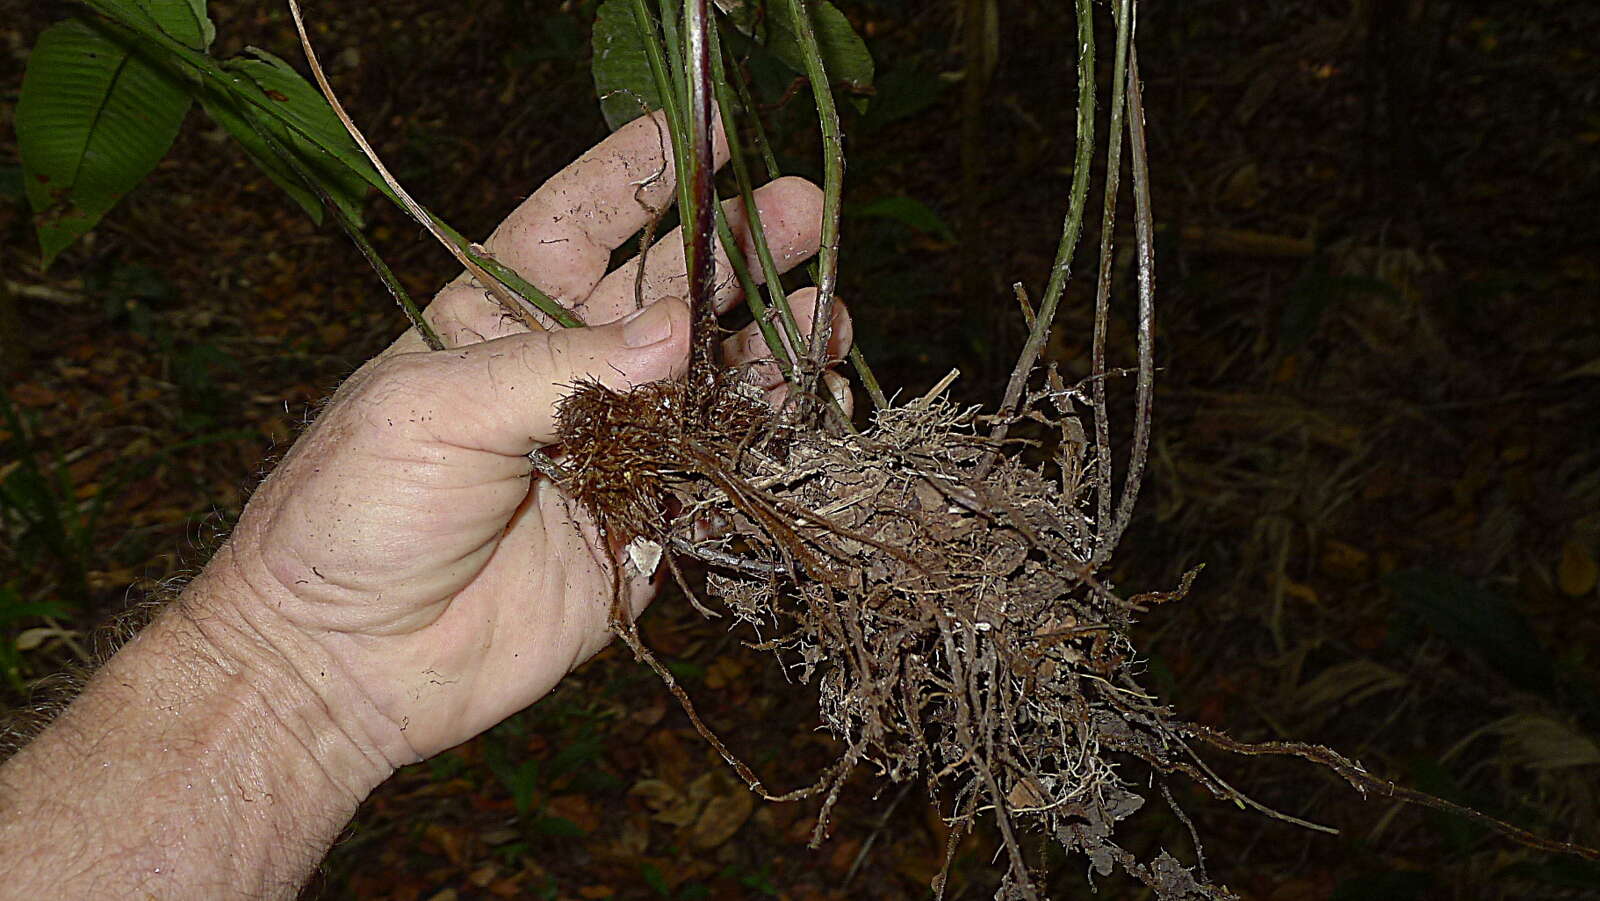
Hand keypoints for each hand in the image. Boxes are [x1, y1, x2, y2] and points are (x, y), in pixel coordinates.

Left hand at [205, 111, 853, 762]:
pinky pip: (720, 476)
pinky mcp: (641, 528)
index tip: (706, 135)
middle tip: (805, 211)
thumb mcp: (435, 412)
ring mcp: (610, 451)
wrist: (348, 663)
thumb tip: (680, 330)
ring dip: (768, 344)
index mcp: (495, 323)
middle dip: (736, 249)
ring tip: (826, 312)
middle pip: (666, 294)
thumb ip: (562, 368)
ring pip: (710, 381)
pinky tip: (813, 407)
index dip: (641, 176)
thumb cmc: (355, 513)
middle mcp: (564, 375)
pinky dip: (771, 443)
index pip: (576, 225)